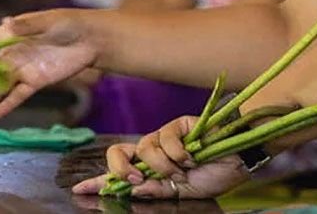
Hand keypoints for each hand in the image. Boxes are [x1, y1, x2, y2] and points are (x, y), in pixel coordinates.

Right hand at [0, 9, 99, 121]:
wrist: (92, 40)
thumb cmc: (69, 24)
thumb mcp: (48, 22)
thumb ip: (26, 26)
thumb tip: (6, 23)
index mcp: (11, 35)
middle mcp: (13, 53)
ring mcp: (23, 69)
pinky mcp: (36, 81)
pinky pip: (18, 95)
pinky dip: (7, 105)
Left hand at [72, 116, 248, 199]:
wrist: (238, 162)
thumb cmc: (212, 177)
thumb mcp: (181, 193)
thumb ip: (157, 190)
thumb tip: (134, 189)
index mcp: (148, 170)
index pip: (117, 173)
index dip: (97, 181)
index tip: (78, 190)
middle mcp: (151, 151)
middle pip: (117, 152)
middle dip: (122, 168)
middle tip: (139, 180)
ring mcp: (163, 136)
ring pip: (143, 147)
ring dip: (162, 165)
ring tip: (182, 170)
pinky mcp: (177, 124)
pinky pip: (164, 137)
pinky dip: (177, 152)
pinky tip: (191, 157)